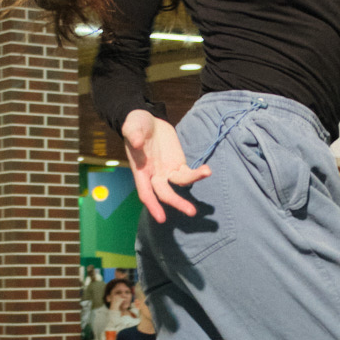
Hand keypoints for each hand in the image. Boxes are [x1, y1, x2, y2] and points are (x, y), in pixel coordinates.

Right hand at [121, 109, 210, 223]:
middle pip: (166, 193)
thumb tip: (137, 143)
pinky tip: (207, 170)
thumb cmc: (136, 125)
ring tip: (207, 172)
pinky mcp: (179, 164)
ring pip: (180, 183)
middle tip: (191, 211)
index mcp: (140, 171)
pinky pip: (189, 173)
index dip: (153, 205)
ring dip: (194, 180)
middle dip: (177, 202)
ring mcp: (168, 171)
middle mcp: (154, 176)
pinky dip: (198, 173)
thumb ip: (133, 134)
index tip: (162, 218)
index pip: (146, 193)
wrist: (147, 121)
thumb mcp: (132, 127)